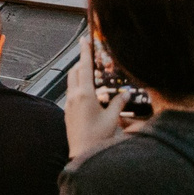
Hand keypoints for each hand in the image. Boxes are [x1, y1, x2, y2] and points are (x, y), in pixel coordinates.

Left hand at [64, 47, 131, 161]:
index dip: (85, 52)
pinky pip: (72, 93)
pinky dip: (78, 86)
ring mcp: (68, 104)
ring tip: (90, 72)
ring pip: (72, 82)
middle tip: (89, 55)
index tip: (84, 40)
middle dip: (81, 62)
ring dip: (79, 74)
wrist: (82, 155)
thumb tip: (126, 93)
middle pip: (75, 72)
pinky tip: (88, 92)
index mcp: (85, 94)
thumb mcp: (112, 119)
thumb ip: (118, 103)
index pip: (85, 67)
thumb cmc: (98, 137)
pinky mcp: (67, 112)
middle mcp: (74, 96)